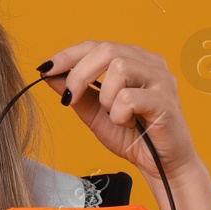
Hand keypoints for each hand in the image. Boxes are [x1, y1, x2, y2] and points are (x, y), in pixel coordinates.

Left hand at [35, 40, 199, 184]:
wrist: (160, 164)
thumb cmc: (132, 135)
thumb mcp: (94, 113)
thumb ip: (75, 93)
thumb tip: (49, 75)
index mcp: (133, 60)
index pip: (96, 45)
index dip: (68, 55)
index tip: (45, 69)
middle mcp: (150, 63)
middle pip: (107, 49)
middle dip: (79, 74)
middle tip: (69, 98)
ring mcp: (161, 79)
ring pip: (120, 67)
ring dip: (105, 97)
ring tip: (113, 114)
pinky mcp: (165, 99)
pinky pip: (129, 97)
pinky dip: (119, 114)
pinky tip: (128, 123)